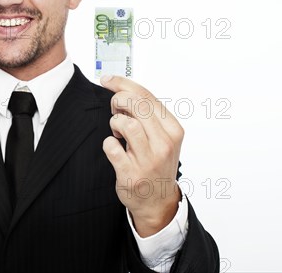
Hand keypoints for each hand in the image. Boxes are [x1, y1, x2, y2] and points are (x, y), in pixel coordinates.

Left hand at [100, 75, 183, 236]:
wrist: (157, 201)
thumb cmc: (156, 162)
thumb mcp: (162, 136)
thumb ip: (147, 113)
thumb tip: (120, 87)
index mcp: (173, 130)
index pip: (147, 95)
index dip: (122, 83)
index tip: (107, 80)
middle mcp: (164, 144)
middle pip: (136, 105)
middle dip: (118, 101)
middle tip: (115, 111)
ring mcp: (148, 160)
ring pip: (126, 124)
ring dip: (115, 123)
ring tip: (118, 132)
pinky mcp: (131, 174)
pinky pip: (111, 147)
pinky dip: (108, 144)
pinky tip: (114, 148)